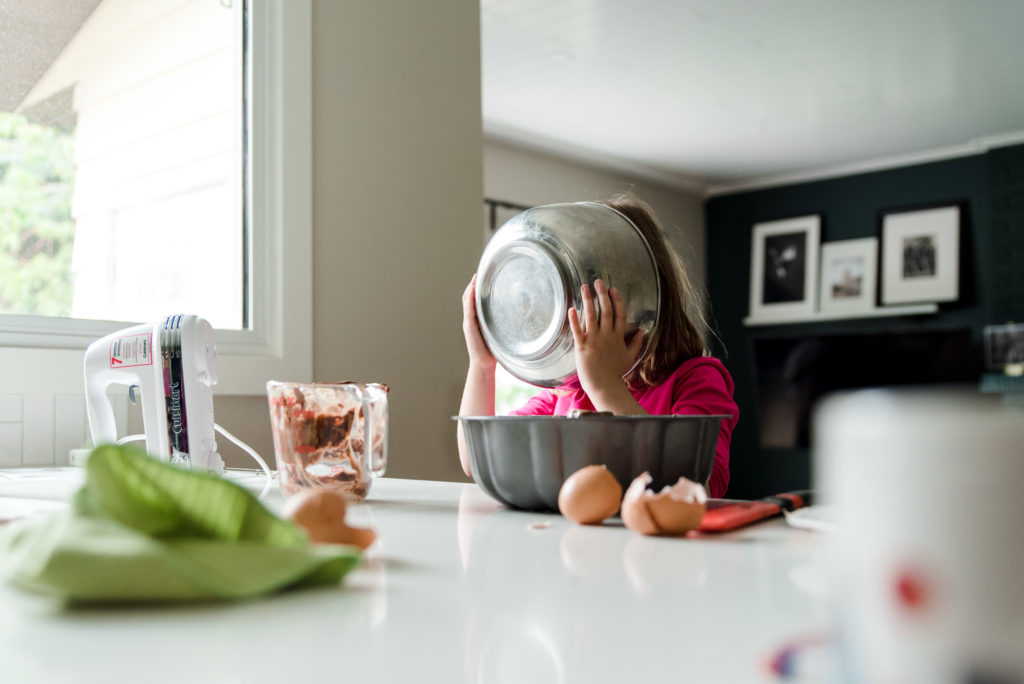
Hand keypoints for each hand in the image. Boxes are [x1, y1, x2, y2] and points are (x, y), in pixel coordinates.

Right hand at [462, 274, 495, 369]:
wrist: (483, 364)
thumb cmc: (492, 350)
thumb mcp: (497, 333)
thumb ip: (501, 323)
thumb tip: (517, 315)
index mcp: (476, 320)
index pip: (473, 300)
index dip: (476, 289)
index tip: (483, 277)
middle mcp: (470, 319)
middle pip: (467, 298)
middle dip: (472, 285)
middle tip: (478, 274)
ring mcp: (468, 322)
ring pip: (466, 301)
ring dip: (470, 289)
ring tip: (475, 279)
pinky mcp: (469, 327)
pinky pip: (468, 309)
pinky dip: (469, 299)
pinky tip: (473, 291)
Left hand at [567, 279, 644, 400]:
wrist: (604, 385)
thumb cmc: (616, 373)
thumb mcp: (630, 357)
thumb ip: (636, 344)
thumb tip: (643, 332)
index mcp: (618, 336)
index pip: (620, 313)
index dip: (617, 300)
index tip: (613, 289)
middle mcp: (607, 335)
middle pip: (606, 310)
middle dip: (601, 294)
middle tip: (597, 281)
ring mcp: (594, 340)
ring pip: (591, 315)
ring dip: (588, 299)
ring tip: (584, 287)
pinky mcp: (582, 346)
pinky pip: (578, 330)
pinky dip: (574, 319)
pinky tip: (572, 308)